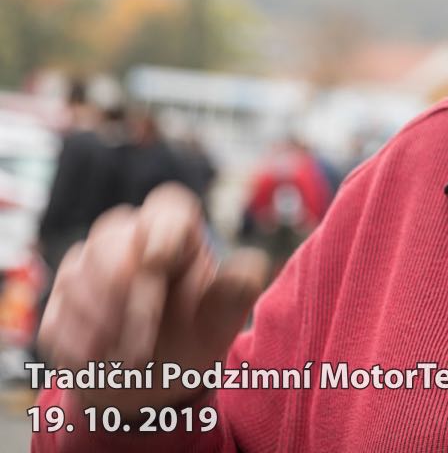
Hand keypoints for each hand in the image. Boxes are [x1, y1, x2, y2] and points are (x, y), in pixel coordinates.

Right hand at [38, 183, 269, 415]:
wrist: (152, 380)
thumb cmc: (194, 335)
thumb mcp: (221, 319)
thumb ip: (235, 292)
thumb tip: (252, 263)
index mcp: (177, 233)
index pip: (168, 207)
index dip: (161, 229)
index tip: (158, 262)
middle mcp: (130, 238)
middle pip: (113, 243)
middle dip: (128, 295)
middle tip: (143, 345)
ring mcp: (87, 266)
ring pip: (79, 275)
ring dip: (102, 322)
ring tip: (127, 359)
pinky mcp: (59, 300)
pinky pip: (56, 310)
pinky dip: (76, 338)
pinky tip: (96, 359)